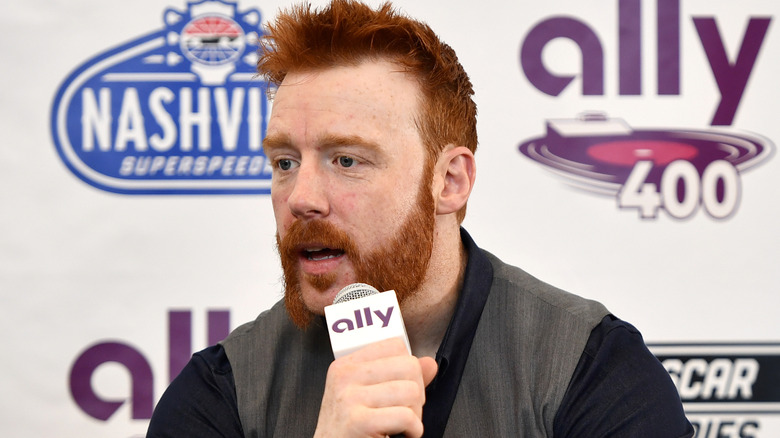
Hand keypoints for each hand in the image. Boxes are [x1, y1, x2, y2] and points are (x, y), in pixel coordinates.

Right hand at [314, 338, 437, 437]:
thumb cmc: (350, 431)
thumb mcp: (369, 398)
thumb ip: (399, 377)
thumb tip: (429, 363)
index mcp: (346, 365)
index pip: (395, 345)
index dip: (409, 369)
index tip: (402, 390)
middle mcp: (345, 377)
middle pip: (408, 366)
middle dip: (417, 393)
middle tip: (405, 411)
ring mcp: (349, 398)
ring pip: (411, 391)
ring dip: (416, 414)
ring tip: (402, 425)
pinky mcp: (358, 422)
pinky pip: (405, 416)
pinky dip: (413, 430)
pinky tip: (402, 435)